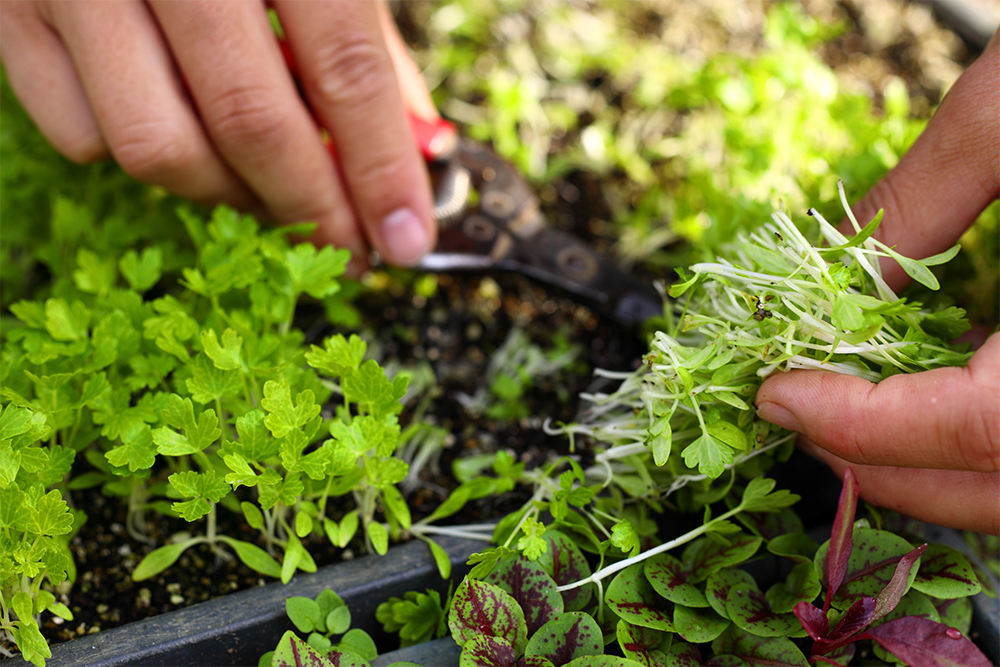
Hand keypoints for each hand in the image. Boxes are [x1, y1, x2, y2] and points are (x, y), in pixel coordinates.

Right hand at [0, 0, 437, 269]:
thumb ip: (364, 45)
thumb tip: (413, 152)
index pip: (345, 66)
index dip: (382, 168)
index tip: (405, 239)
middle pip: (249, 122)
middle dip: (310, 209)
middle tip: (343, 246)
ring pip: (156, 148)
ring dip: (229, 197)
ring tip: (269, 196)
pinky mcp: (11, 14)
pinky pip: (80, 137)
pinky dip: (143, 161)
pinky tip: (184, 136)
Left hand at [756, 32, 999, 534]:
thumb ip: (913, 206)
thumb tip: (828, 271)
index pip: (976, 428)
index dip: (860, 426)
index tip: (776, 396)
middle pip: (998, 484)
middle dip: (880, 463)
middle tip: (795, 415)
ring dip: (926, 463)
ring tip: (841, 410)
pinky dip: (979, 435)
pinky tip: (930, 387)